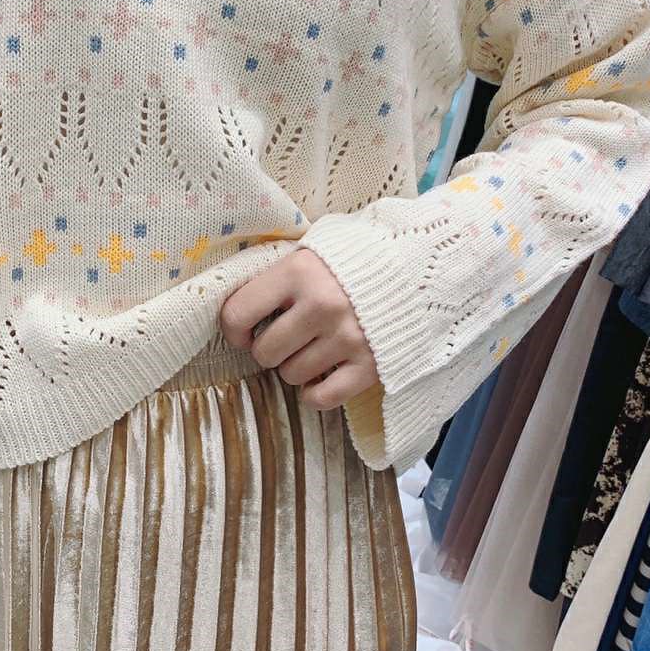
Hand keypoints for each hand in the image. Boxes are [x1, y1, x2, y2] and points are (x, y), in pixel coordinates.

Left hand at [219, 248, 377, 408]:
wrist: (416, 264)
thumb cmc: (352, 259)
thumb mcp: (311, 252)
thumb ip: (277, 275)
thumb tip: (239, 309)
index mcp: (299, 272)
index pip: (238, 313)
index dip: (233, 329)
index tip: (245, 332)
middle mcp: (322, 305)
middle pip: (265, 352)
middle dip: (270, 350)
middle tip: (287, 338)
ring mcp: (348, 337)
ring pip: (292, 376)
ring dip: (296, 367)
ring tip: (313, 348)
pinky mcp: (370, 365)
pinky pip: (322, 398)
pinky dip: (316, 394)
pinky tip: (322, 376)